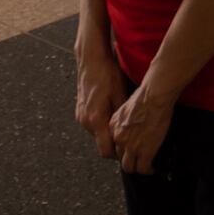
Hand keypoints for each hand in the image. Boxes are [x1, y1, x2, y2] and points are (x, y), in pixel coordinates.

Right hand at [74, 40, 125, 158]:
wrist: (91, 59)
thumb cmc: (107, 74)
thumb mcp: (121, 95)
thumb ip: (124, 117)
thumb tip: (133, 132)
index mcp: (96, 120)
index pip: (105, 151)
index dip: (118, 155)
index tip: (129, 152)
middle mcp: (85, 121)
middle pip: (101, 143)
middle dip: (114, 144)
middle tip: (129, 139)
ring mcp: (81, 115)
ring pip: (97, 134)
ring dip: (108, 134)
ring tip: (122, 126)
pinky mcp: (80, 110)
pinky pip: (92, 124)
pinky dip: (102, 125)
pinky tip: (112, 115)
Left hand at [107, 80, 175, 173]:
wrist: (153, 98)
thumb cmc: (144, 96)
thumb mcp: (127, 107)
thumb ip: (126, 119)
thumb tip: (134, 123)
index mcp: (113, 127)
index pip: (114, 144)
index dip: (123, 149)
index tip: (130, 150)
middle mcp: (118, 139)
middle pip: (120, 157)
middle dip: (129, 159)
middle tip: (138, 160)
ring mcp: (130, 147)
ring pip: (129, 167)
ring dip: (137, 168)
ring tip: (145, 167)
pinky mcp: (144, 152)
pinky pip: (143, 168)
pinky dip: (148, 170)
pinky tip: (153, 168)